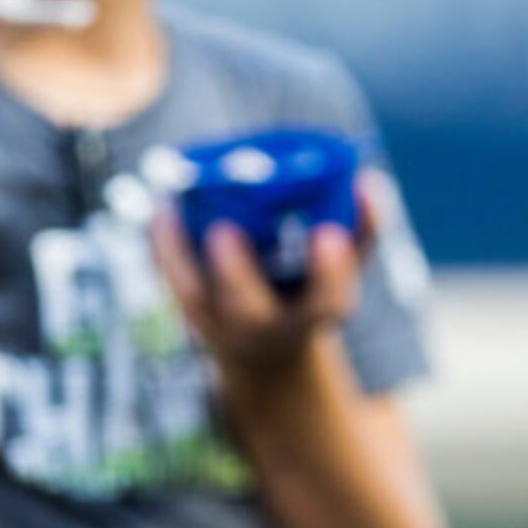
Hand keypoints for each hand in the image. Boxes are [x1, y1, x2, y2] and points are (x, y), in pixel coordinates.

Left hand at [150, 182, 369, 378]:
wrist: (260, 348)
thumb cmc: (306, 293)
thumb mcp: (341, 271)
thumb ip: (361, 229)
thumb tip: (366, 179)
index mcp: (311, 315)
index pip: (327, 301)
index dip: (330, 272)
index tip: (328, 236)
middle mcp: (263, 326)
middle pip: (248, 311)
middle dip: (236, 274)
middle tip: (225, 231)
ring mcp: (220, 323)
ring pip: (193, 297)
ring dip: (178, 254)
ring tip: (171, 208)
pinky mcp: (186, 309)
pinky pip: (168, 280)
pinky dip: (161, 247)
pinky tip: (162, 209)